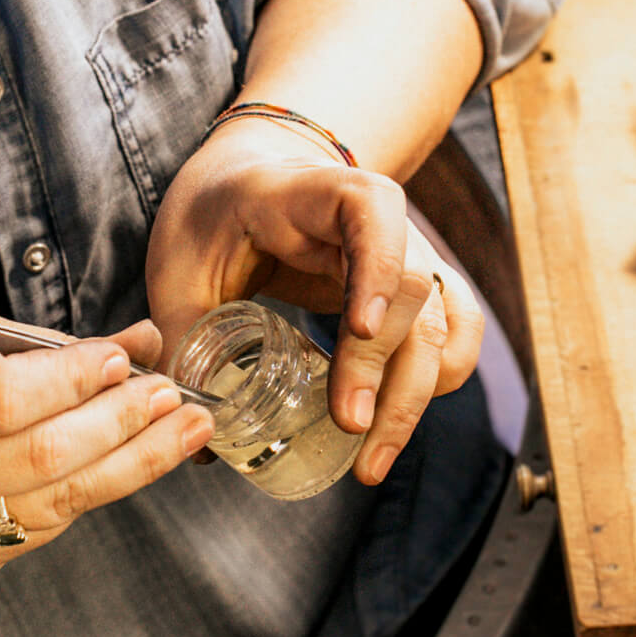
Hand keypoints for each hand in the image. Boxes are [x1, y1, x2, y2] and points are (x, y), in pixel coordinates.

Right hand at [0, 318, 212, 585]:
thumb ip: (26, 343)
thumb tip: (136, 339)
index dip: (70, 379)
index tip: (123, 357)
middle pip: (34, 455)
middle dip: (118, 422)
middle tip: (170, 393)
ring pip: (51, 500)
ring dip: (132, 462)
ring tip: (184, 428)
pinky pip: (42, 525)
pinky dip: (96, 490)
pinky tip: (136, 461)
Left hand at [145, 117, 484, 484]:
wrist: (249, 179)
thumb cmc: (214, 218)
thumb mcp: (178, 264)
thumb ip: (182, 338)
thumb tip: (198, 435)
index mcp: (313, 194)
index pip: (372, 210)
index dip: (377, 267)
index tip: (361, 329)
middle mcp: (377, 221)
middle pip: (410, 288)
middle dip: (384, 368)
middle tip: (350, 430)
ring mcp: (405, 252)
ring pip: (439, 321)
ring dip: (413, 394)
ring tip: (370, 457)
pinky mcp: (414, 284)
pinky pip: (457, 327)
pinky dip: (442, 376)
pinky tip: (399, 420)